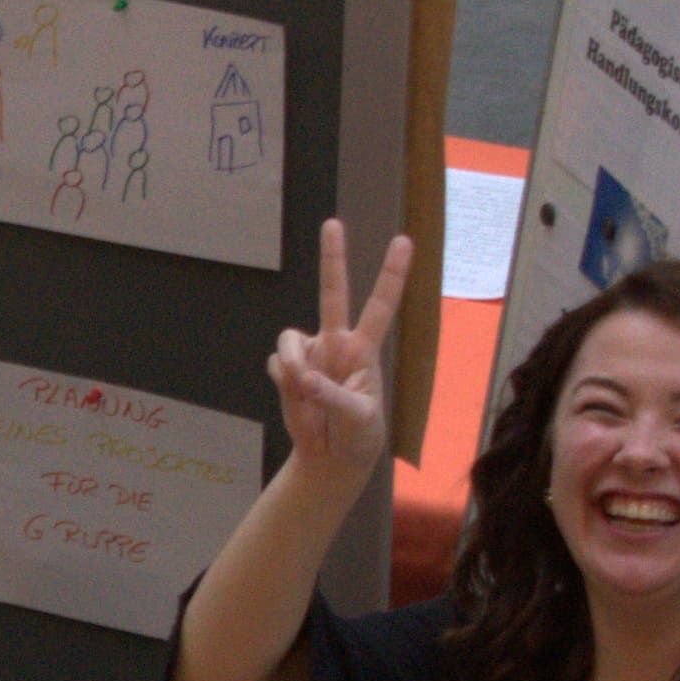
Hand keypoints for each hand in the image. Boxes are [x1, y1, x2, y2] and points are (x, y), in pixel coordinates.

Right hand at [264, 216, 418, 490]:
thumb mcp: (358, 418)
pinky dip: (282, 383)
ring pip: (288, 340)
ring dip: (290, 364)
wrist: (331, 457)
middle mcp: (336, 343)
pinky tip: (296, 400)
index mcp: (364, 350)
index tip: (404, 241)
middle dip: (333, 258)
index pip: (381, 305)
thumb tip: (302, 377)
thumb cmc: (358, 434)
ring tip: (300, 390)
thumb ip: (332, 395)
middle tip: (333, 223)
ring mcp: (310, 355)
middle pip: (333, 293)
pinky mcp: (287, 370)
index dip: (392, 274)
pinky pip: (276, 365)